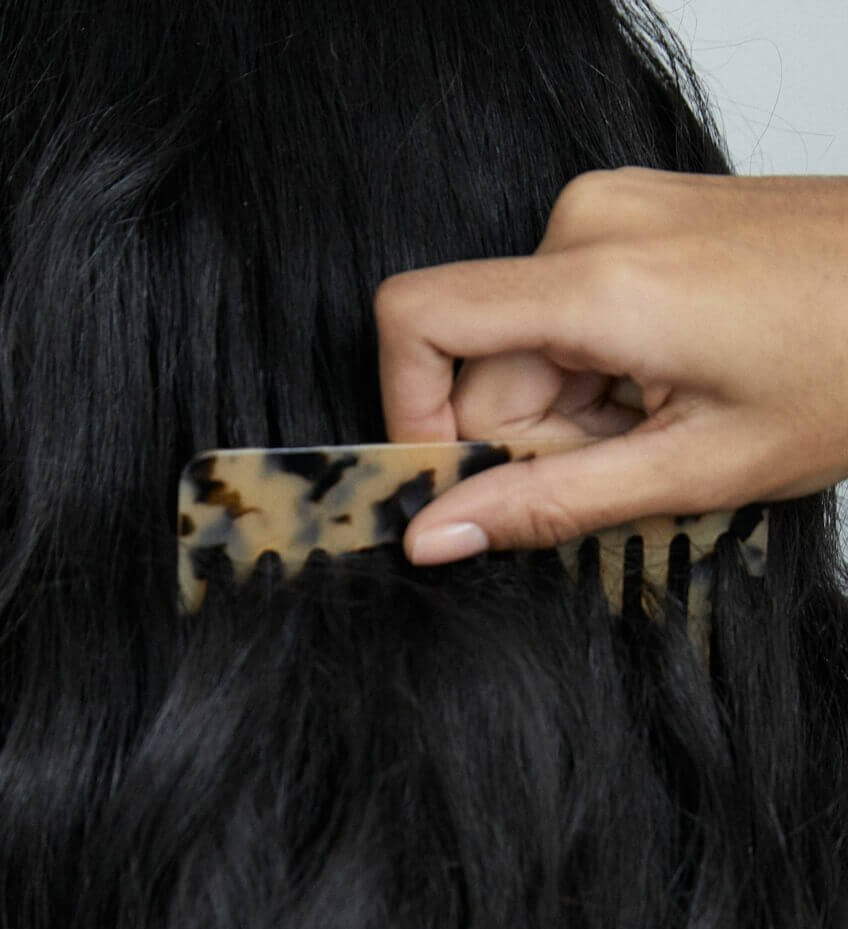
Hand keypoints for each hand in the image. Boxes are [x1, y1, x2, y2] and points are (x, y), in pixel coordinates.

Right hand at [374, 167, 847, 563]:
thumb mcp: (698, 467)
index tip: (461, 481)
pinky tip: (663, 382)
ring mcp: (609, 210)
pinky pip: (559, 313)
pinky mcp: (627, 218)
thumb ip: (550, 504)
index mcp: (599, 279)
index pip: (418, 319)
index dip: (413, 412)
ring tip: (665, 417)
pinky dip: (591, 369)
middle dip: (534, 436)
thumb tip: (434, 535)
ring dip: (570, 408)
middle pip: (483, 362)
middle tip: (630, 458)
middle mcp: (587, 221)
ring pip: (522, 346)